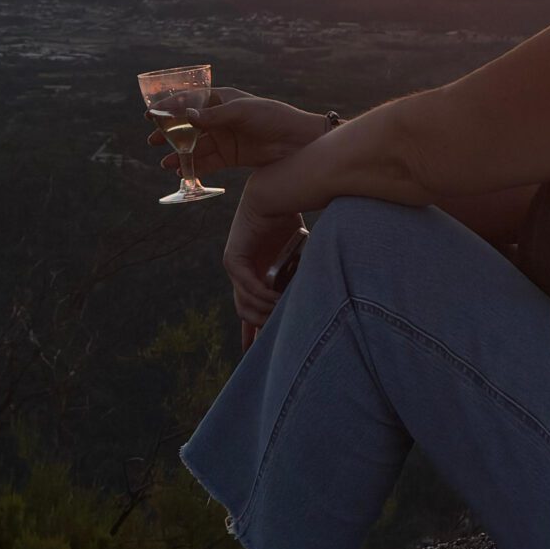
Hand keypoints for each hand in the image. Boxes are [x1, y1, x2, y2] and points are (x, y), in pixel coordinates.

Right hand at [147, 87, 328, 178]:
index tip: (150, 113)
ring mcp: (224, 138)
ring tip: (163, 162)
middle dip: (169, 132)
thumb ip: (213, 116)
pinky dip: (193, 166)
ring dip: (178, 153)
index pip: (190, 101)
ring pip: (195, 146)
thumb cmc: (273, 117)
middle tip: (151, 140)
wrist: (298, 142)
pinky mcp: (230, 157)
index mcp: (222, 99)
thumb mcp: (242, 113)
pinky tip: (179, 170)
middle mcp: (220, 118)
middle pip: (188, 125)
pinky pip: (207, 162)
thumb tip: (186, 116)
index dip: (169, 107)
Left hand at [224, 177, 307, 331]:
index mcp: (254, 276)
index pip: (248, 311)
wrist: (275, 193)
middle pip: (245, 314)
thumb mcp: (296, 258)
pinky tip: (276, 299)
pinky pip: (247, 287)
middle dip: (260, 331)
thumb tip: (316, 304)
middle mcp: (242, 275)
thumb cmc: (288, 221)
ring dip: (266, 312)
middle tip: (279, 340)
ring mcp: (235, 268)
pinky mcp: (233, 258)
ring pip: (244, 305)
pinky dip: (262, 296)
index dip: (253, 335)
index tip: (259, 355)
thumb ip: (297, 280)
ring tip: (284, 313)